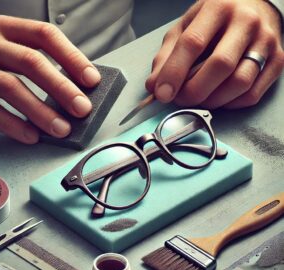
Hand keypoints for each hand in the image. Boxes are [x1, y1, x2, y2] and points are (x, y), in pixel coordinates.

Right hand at [0, 15, 100, 143]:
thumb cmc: (0, 67)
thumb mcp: (19, 56)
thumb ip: (46, 68)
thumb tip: (81, 94)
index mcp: (9, 30)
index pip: (45, 35)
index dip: (72, 58)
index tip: (93, 80)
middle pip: (31, 61)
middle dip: (62, 87)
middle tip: (82, 108)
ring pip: (11, 87)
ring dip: (42, 112)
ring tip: (62, 129)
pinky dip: (15, 125)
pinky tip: (33, 136)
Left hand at [146, 0, 283, 108]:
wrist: (253, 8)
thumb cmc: (214, 20)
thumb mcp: (185, 29)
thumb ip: (167, 56)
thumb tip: (154, 86)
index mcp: (218, 7)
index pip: (193, 42)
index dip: (174, 73)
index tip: (162, 94)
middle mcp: (246, 22)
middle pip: (220, 66)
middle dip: (194, 91)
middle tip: (180, 99)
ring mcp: (266, 42)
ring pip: (239, 83)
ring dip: (212, 100)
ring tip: (198, 99)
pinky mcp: (278, 61)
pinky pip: (252, 94)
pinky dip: (230, 104)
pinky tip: (218, 98)